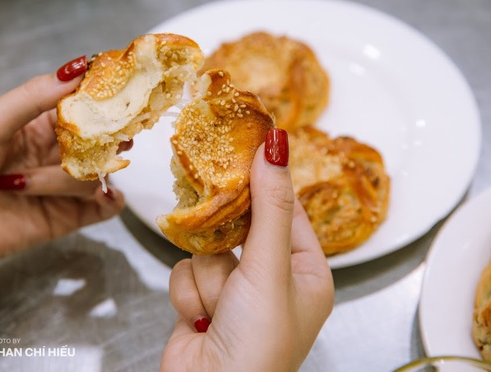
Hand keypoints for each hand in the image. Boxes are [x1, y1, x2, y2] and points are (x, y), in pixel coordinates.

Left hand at [0, 59, 126, 267]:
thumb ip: (32, 96)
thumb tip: (76, 69)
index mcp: (36, 127)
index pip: (78, 108)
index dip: (99, 101)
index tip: (118, 94)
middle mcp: (53, 155)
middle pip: (95, 142)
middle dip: (107, 139)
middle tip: (117, 137)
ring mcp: (60, 187)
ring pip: (92, 175)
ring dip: (62, 181)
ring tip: (22, 186)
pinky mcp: (66, 217)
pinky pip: (103, 208)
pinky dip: (112, 202)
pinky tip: (107, 196)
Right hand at [162, 129, 333, 371]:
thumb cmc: (259, 343)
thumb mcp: (270, 268)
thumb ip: (269, 207)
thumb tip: (275, 148)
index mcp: (305, 271)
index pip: (286, 210)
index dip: (266, 183)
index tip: (245, 149)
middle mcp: (271, 278)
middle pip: (241, 224)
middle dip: (228, 238)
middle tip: (221, 226)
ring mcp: (234, 289)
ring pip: (208, 247)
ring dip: (209, 278)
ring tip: (220, 309)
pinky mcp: (202, 299)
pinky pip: (187, 270)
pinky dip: (190, 295)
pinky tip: (200, 321)